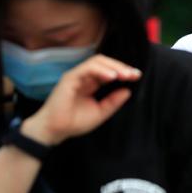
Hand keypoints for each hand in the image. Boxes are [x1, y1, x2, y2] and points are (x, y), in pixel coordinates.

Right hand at [22, 55, 140, 144]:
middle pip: (105, 62)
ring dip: (113, 67)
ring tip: (125, 75)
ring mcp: (76, 76)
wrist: (54, 131)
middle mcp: (84, 77)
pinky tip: (112, 77)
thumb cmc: (74, 122)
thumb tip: (128, 90)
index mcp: (91, 83)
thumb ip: (113, 102)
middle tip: (134, 74)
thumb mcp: (100, 112)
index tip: (136, 76)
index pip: (109, 70)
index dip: (123, 71)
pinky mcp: (69, 78)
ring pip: (97, 62)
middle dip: (121, 66)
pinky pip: (87, 69)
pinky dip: (101, 70)